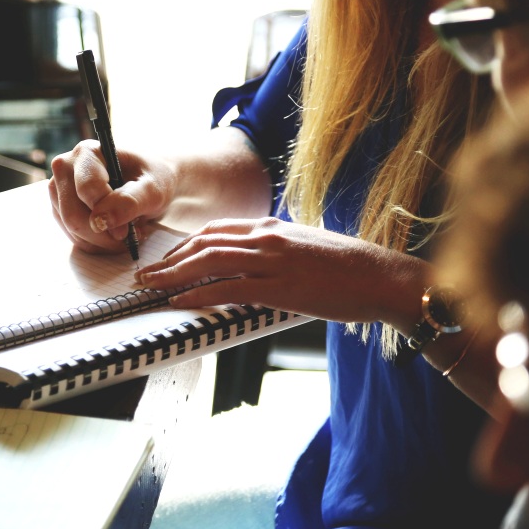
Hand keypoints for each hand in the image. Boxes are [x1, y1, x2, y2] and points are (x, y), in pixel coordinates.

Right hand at [48, 140, 174, 254]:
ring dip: (101, 241)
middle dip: (103, 234)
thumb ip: (130, 201)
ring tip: (126, 233)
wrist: (149, 183)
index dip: (108, 214)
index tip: (128, 229)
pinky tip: (114, 234)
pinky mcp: (60, 209)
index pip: (87, 190)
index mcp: (87, 153)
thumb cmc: (153, 179)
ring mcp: (59, 189)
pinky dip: (96, 243)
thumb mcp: (153, 189)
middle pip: (73, 214)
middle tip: (130, 236)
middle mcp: (66, 167)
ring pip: (72, 229)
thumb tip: (101, 221)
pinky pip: (73, 237)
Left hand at [133, 217, 426, 325]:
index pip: (216, 230)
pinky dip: (198, 294)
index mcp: (272, 227)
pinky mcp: (279, 286)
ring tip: (152, 287)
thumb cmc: (350, 268)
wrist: (382, 277)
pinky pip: (228, 289)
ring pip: (209, 262)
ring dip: (173, 275)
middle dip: (170, 259)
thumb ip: (277, 250)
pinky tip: (180, 302)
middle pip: (204, 243)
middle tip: (146, 274)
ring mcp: (272, 260)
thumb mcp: (306, 247)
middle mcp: (267, 237)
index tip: (167, 258)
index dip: (185, 245)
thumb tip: (256, 264)